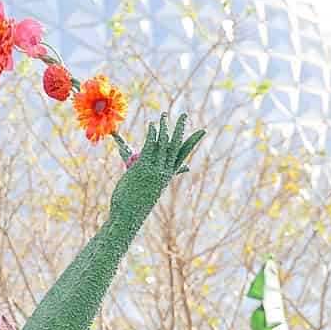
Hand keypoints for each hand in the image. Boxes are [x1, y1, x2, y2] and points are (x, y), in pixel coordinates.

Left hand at [109, 111, 204, 227]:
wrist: (128, 215)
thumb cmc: (137, 205)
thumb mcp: (149, 193)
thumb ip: (155, 184)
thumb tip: (155, 184)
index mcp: (167, 176)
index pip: (183, 155)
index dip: (192, 142)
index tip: (202, 131)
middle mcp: (164, 172)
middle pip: (175, 145)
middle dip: (180, 128)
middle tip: (184, 115)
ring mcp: (155, 169)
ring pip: (162, 144)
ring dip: (163, 127)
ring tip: (164, 114)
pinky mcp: (144, 167)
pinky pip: (150, 146)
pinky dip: (152, 134)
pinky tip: (152, 124)